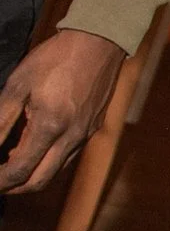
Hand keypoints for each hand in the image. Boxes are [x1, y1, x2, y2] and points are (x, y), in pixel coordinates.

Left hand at [0, 28, 123, 192]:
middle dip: (12, 188)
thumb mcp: (17, 86)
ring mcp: (85, 135)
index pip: (19, 170)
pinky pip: (66, 157)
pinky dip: (46, 163)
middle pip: (39, 182)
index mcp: (50, 127)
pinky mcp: (92, 129)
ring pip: (55, 172)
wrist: (99, 43)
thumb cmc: (54, 59)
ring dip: (30, 178)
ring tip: (7, 169)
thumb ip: (0, 121)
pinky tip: (31, 150)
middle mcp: (71, 138)